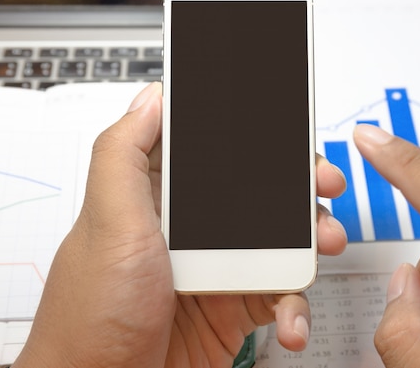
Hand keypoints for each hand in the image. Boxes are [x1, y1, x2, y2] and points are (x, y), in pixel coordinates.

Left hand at [13, 82, 347, 367]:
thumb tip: (151, 98)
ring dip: (313, 241)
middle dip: (301, 187)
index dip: (260, 141)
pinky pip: (283, 297)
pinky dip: (297, 308)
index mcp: (164, 200)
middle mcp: (196, 230)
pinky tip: (293, 321)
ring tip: (324, 245)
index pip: (220, 156)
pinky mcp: (237, 307)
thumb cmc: (94, 312)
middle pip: (263, 194)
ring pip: (283, 241)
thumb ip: (124, 155)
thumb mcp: (108, 222)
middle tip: (325, 184)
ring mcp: (220, 269)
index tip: (291, 134)